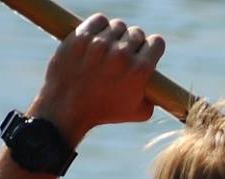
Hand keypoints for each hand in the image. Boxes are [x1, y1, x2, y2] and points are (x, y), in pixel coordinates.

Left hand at [30, 13, 165, 140]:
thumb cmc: (104, 112)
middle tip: (123, 54)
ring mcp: (100, 44)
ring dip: (115, 35)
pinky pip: (99, 20)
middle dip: (133, 43)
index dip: (152, 47)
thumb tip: (157, 88)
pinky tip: (97, 38)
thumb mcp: (138, 112)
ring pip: (118, 26)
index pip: (157, 42)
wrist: (67, 108)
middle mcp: (122, 54)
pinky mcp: (82, 36)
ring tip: (108, 48)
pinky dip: (100, 26)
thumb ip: (153, 97)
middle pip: (137, 33)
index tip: (145, 52)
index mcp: (140, 71)